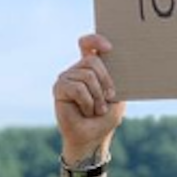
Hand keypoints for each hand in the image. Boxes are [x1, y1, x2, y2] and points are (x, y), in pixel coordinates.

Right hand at [53, 34, 125, 158]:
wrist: (93, 136)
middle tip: (109, 98)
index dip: (95, 40)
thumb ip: (114, 78)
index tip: (109, 48)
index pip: (87, 43)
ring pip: (87, 76)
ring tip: (96, 109)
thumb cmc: (106, 116)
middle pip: (91, 60)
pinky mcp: (59, 88)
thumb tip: (112, 62)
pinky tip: (86, 111)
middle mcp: (77, 70)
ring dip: (97, 97)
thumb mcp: (117, 95)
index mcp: (91, 67)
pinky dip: (87, 102)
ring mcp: (66, 78)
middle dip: (105, 81)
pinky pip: (77, 88)